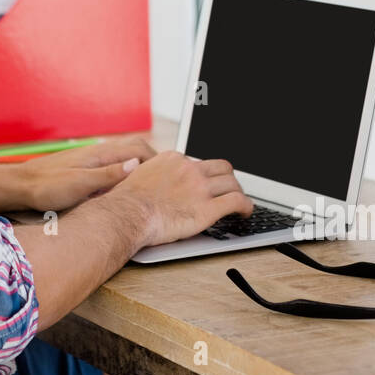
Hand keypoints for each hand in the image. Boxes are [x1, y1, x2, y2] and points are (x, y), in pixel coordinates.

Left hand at [15, 137, 156, 211]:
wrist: (19, 187)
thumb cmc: (46, 187)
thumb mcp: (79, 185)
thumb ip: (108, 175)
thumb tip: (137, 164)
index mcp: (100, 154)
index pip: (139, 149)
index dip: (158, 161)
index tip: (170, 176)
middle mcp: (97, 153)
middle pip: (134, 150)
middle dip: (153, 162)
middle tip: (166, 180)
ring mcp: (90, 160)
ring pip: (123, 158)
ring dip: (139, 168)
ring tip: (151, 184)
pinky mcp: (83, 169)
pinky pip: (112, 167)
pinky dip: (125, 174)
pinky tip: (124, 189)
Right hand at [110, 150, 252, 246]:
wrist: (127, 214)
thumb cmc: (127, 201)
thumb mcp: (139, 176)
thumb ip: (153, 174)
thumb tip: (152, 180)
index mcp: (173, 160)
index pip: (199, 162)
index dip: (205, 174)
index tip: (205, 183)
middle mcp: (189, 169)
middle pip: (222, 167)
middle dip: (228, 178)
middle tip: (228, 189)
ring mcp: (200, 188)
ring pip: (232, 183)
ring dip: (238, 192)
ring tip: (239, 203)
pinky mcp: (207, 209)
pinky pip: (237, 201)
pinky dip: (246, 206)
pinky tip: (246, 212)